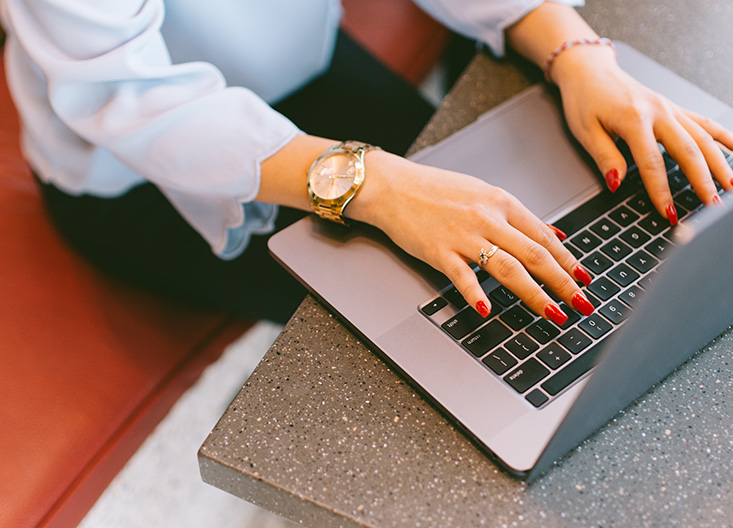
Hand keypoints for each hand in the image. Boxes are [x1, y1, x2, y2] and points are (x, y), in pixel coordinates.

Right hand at [348, 151, 594, 321]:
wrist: (394, 186)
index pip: (544, 236)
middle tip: (582, 304)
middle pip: (535, 255)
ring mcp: (464, 235)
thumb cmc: (436, 190)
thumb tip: (553, 234)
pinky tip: (487, 310)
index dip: (569, 260)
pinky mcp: (439, 251)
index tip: (585, 280)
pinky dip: (476, 294)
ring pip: (508, 268)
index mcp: (501, 202)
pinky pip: (462, 276)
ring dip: (535, 294)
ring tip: (553, 313)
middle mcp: (488, 218)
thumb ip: (517, 217)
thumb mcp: (482, 193)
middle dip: (564, 283)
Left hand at [552, 45, 732, 221]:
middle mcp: (658, 112)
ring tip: (730, 186)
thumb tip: (616, 183)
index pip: (651, 163)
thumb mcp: (585, 130)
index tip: (669, 213)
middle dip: (702, 180)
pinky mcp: (673, 107)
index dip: (661, 191)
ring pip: (702, 137)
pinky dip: (723, 136)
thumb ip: (604, 157)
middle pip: (688, 150)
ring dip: (719, 162)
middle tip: (711, 205)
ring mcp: (669, 108)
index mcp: (634, 119)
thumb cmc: (584, 99)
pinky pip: (704, 122)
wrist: (590, 71)